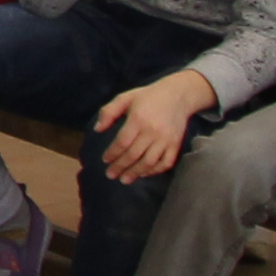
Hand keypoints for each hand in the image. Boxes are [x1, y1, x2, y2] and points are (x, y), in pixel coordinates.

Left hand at [92, 72, 211, 183]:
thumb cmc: (147, 96)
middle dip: (120, 167)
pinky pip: (166, 162)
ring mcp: (166, 140)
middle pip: (134, 155)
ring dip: (136, 172)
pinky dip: (155, 171)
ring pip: (149, 162)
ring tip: (124, 180)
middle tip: (110, 175)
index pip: (123, 142)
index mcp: (138, 119)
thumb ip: (109, 112)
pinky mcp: (176, 144)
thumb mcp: (125, 98)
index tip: (105, 160)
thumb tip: (97, 130)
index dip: (113, 153)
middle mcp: (153, 132)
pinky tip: (144, 174)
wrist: (177, 95)